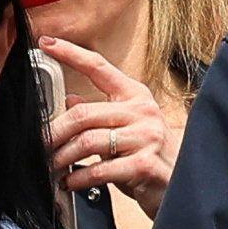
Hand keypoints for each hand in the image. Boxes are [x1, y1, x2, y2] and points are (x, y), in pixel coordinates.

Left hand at [41, 41, 184, 212]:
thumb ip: (100, 115)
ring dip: (62, 157)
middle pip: (83, 113)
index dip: (70, 54)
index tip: (45, 43)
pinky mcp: (144, 164)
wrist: (188, 185)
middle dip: (55, 132)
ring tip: (52, 167)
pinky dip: (78, 178)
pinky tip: (71, 182)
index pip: (99, 67)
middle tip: (39, 145)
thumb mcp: (127, 130)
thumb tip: (69, 99)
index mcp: (135, 96)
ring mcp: (146, 137)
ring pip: (88, 141)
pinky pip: (100, 169)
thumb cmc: (152, 157)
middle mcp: (142, 111)